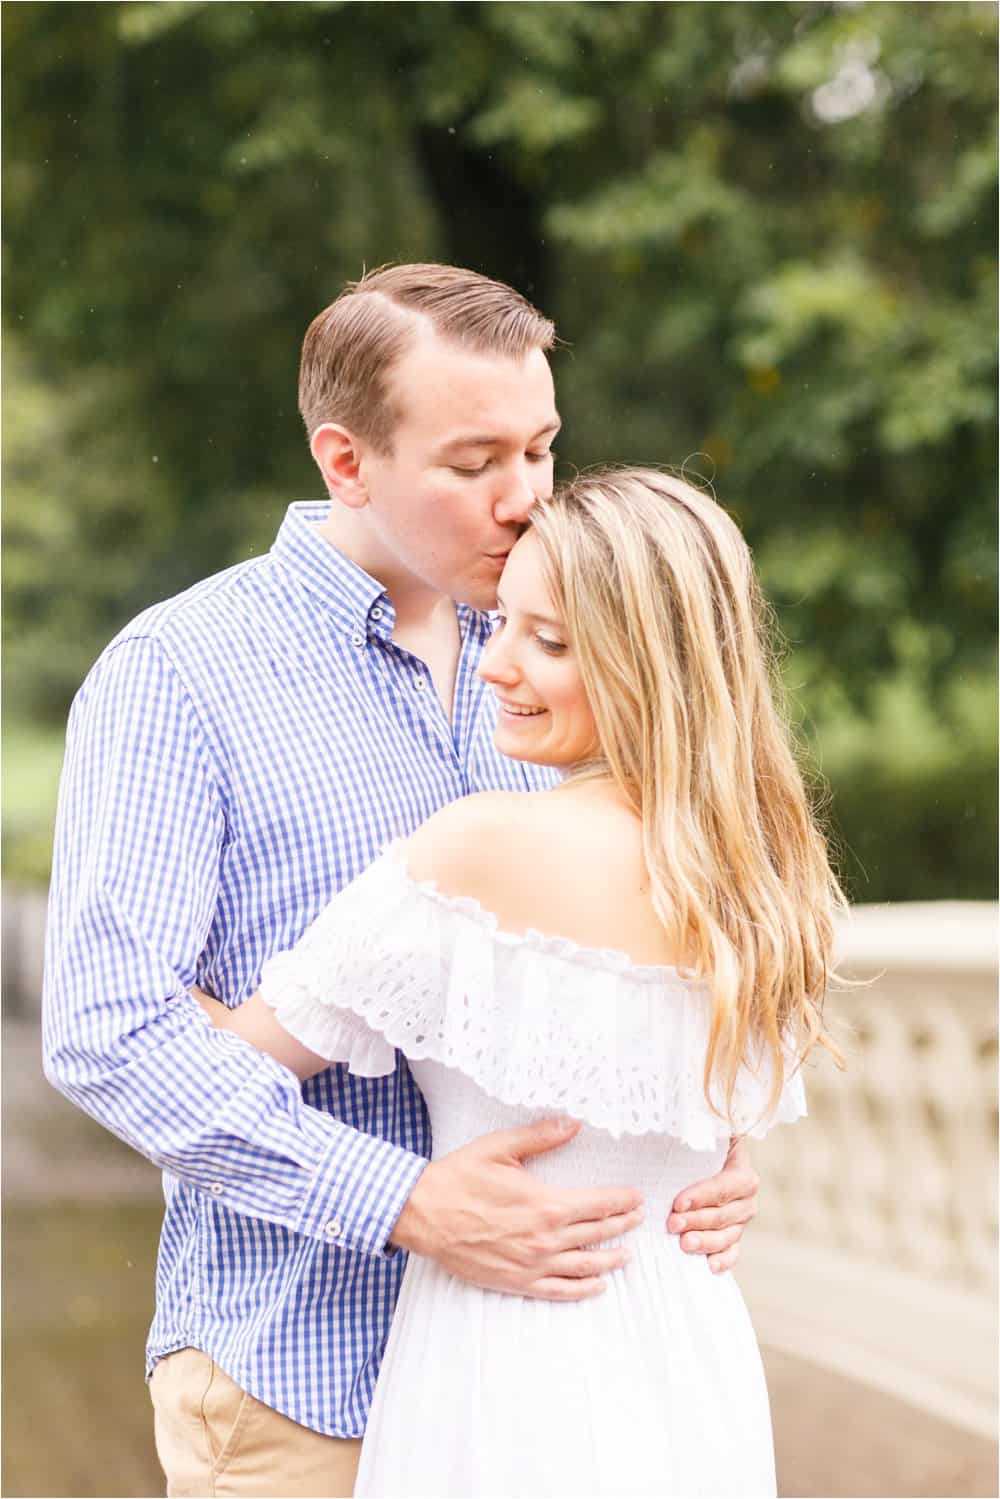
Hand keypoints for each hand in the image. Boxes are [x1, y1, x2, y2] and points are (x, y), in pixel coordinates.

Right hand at [390, 1117, 644, 1300]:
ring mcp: (532, 1264)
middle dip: (622, 1226)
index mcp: (546, 1204)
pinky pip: (559, 1290)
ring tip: (626, 1255)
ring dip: (610, 1259)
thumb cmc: (460, 1178)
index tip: (636, 1197)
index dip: (622, 1201)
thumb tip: (573, 1124)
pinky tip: (596, 1286)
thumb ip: (540, 1136)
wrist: (423, 1214)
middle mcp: (546, 1239)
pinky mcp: (516, 1282)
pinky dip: (583, 1289)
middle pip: (597, 1234)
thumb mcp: (500, 1147)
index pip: (599, 1204)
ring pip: (584, 1265)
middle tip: (637, 1219)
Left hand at [666, 1136, 758, 1274]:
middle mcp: (746, 1198)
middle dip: (697, 1220)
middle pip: (725, 1214)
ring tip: (684, 1245)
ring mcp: (741, 1220)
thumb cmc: (698, 1144)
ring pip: (728, 1235)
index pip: (726, 1186)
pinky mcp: (732, 1236)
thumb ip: (701, 1130)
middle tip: (672, 1224)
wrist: (706, 1160)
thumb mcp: (704, 1132)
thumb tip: (683, 1120)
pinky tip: (710, 1267)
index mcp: (741, 1170)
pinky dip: (723, 1261)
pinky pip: (733, 1252)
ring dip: (706, 1242)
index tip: (678, 1202)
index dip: (703, 1196)